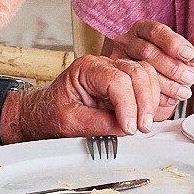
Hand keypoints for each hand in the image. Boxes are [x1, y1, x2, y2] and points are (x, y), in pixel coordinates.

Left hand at [6, 55, 164, 139]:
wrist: (43, 113)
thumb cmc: (51, 114)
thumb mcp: (70, 123)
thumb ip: (98, 124)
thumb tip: (125, 128)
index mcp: (86, 69)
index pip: (117, 80)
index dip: (128, 104)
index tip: (130, 127)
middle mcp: (103, 65)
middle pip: (136, 72)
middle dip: (144, 101)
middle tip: (142, 127)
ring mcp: (114, 72)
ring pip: (145, 73)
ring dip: (150, 99)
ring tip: (144, 123)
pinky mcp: (122, 83)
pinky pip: (145, 82)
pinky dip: (151, 98)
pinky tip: (146, 116)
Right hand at [105, 21, 193, 118]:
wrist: (149, 91)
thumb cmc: (165, 68)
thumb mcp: (183, 57)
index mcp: (144, 29)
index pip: (156, 30)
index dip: (174, 42)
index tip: (189, 55)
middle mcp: (128, 41)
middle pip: (148, 51)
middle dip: (173, 67)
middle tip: (189, 79)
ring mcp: (118, 60)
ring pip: (140, 70)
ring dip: (167, 84)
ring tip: (182, 91)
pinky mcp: (116, 80)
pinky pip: (134, 88)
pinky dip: (155, 96)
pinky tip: (168, 99)